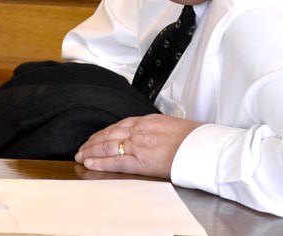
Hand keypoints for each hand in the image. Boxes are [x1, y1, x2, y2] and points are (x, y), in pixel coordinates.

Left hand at [75, 114, 202, 178]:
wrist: (202, 146)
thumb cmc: (193, 138)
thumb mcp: (172, 125)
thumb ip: (157, 129)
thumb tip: (155, 134)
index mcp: (147, 120)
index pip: (120, 125)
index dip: (106, 132)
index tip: (98, 136)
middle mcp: (139, 130)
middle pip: (109, 134)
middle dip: (93, 141)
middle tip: (82, 147)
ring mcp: (138, 144)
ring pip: (107, 146)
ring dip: (91, 150)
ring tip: (81, 155)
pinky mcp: (140, 160)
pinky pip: (115, 161)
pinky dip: (99, 161)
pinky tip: (89, 162)